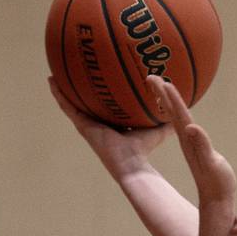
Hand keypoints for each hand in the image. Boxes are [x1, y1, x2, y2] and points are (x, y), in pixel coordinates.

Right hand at [49, 77, 170, 179]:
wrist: (131, 164)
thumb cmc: (144, 150)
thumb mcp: (156, 130)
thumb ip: (167, 120)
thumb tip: (184, 107)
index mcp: (113, 125)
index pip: (106, 106)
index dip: (101, 95)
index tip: (98, 80)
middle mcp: (98, 124)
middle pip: (87, 103)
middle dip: (81, 90)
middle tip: (73, 71)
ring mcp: (88, 125)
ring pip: (73, 104)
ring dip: (64, 89)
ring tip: (55, 72)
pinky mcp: (82, 126)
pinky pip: (68, 107)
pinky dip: (59, 94)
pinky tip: (52, 81)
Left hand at [149, 76, 236, 204]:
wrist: (217, 200)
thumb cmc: (218, 183)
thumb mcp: (211, 164)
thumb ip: (202, 145)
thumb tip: (190, 127)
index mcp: (190, 140)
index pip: (177, 114)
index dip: (170, 96)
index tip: (159, 80)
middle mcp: (187, 139)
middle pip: (171, 112)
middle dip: (161, 94)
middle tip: (150, 76)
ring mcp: (190, 143)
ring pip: (175, 118)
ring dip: (166, 102)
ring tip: (157, 87)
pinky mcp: (194, 148)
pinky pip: (181, 126)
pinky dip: (175, 115)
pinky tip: (172, 111)